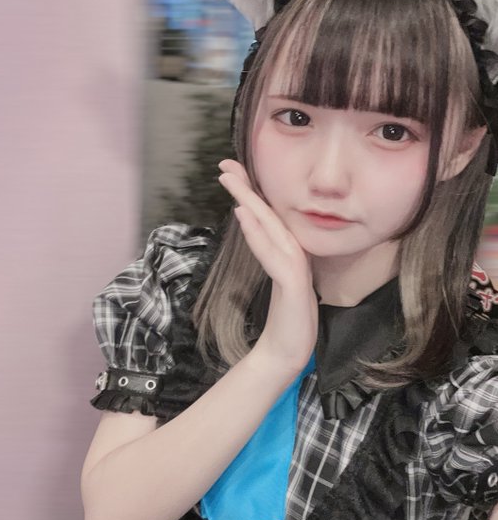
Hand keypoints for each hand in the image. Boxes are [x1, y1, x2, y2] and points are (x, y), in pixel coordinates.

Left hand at [218, 159, 317, 373]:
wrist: (288, 354)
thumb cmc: (285, 322)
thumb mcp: (278, 283)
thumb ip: (271, 257)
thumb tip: (255, 229)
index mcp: (286, 255)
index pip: (267, 219)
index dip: (250, 194)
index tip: (230, 173)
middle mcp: (292, 256)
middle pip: (268, 216)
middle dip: (247, 189)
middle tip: (225, 165)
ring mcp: (293, 269)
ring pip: (272, 228)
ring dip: (252, 202)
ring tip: (232, 182)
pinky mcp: (293, 285)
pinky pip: (274, 254)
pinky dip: (259, 233)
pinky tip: (245, 216)